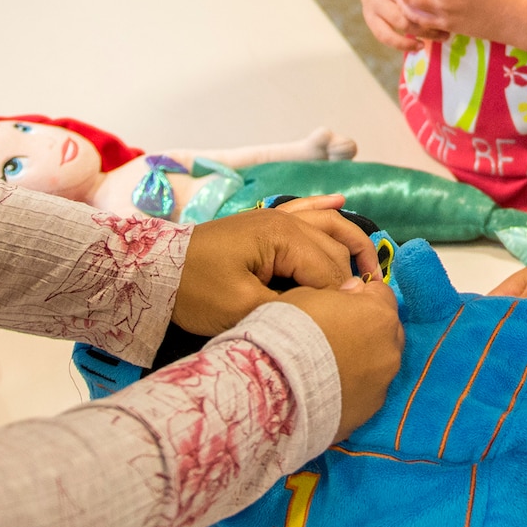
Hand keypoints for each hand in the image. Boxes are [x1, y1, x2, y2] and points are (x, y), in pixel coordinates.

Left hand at [172, 205, 379, 335]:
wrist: (153, 272)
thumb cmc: (195, 291)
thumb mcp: (242, 308)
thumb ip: (293, 305)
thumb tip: (337, 300)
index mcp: (282, 237)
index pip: (330, 269)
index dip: (340, 299)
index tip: (344, 325)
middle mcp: (285, 220)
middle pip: (335, 249)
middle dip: (351, 277)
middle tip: (360, 311)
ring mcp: (275, 216)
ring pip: (329, 223)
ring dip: (352, 242)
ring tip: (372, 268)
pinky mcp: (263, 222)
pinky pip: (304, 208)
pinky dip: (324, 207)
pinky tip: (339, 201)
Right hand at [276, 281, 403, 440]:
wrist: (275, 387)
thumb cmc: (290, 331)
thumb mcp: (309, 296)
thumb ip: (340, 294)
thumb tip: (353, 293)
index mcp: (379, 315)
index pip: (382, 294)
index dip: (362, 296)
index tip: (343, 301)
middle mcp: (390, 349)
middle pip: (388, 331)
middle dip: (370, 328)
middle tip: (339, 334)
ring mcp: (382, 383)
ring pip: (381, 364)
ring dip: (365, 360)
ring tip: (333, 366)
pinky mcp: (370, 410)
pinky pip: (368, 391)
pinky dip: (355, 387)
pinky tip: (331, 388)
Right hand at [361, 0, 445, 51]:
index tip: (456, 7)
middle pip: (413, 5)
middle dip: (434, 18)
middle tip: (451, 26)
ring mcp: (375, 0)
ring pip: (402, 21)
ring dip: (424, 32)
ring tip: (441, 36)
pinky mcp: (369, 16)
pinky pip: (384, 34)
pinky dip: (402, 44)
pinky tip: (418, 46)